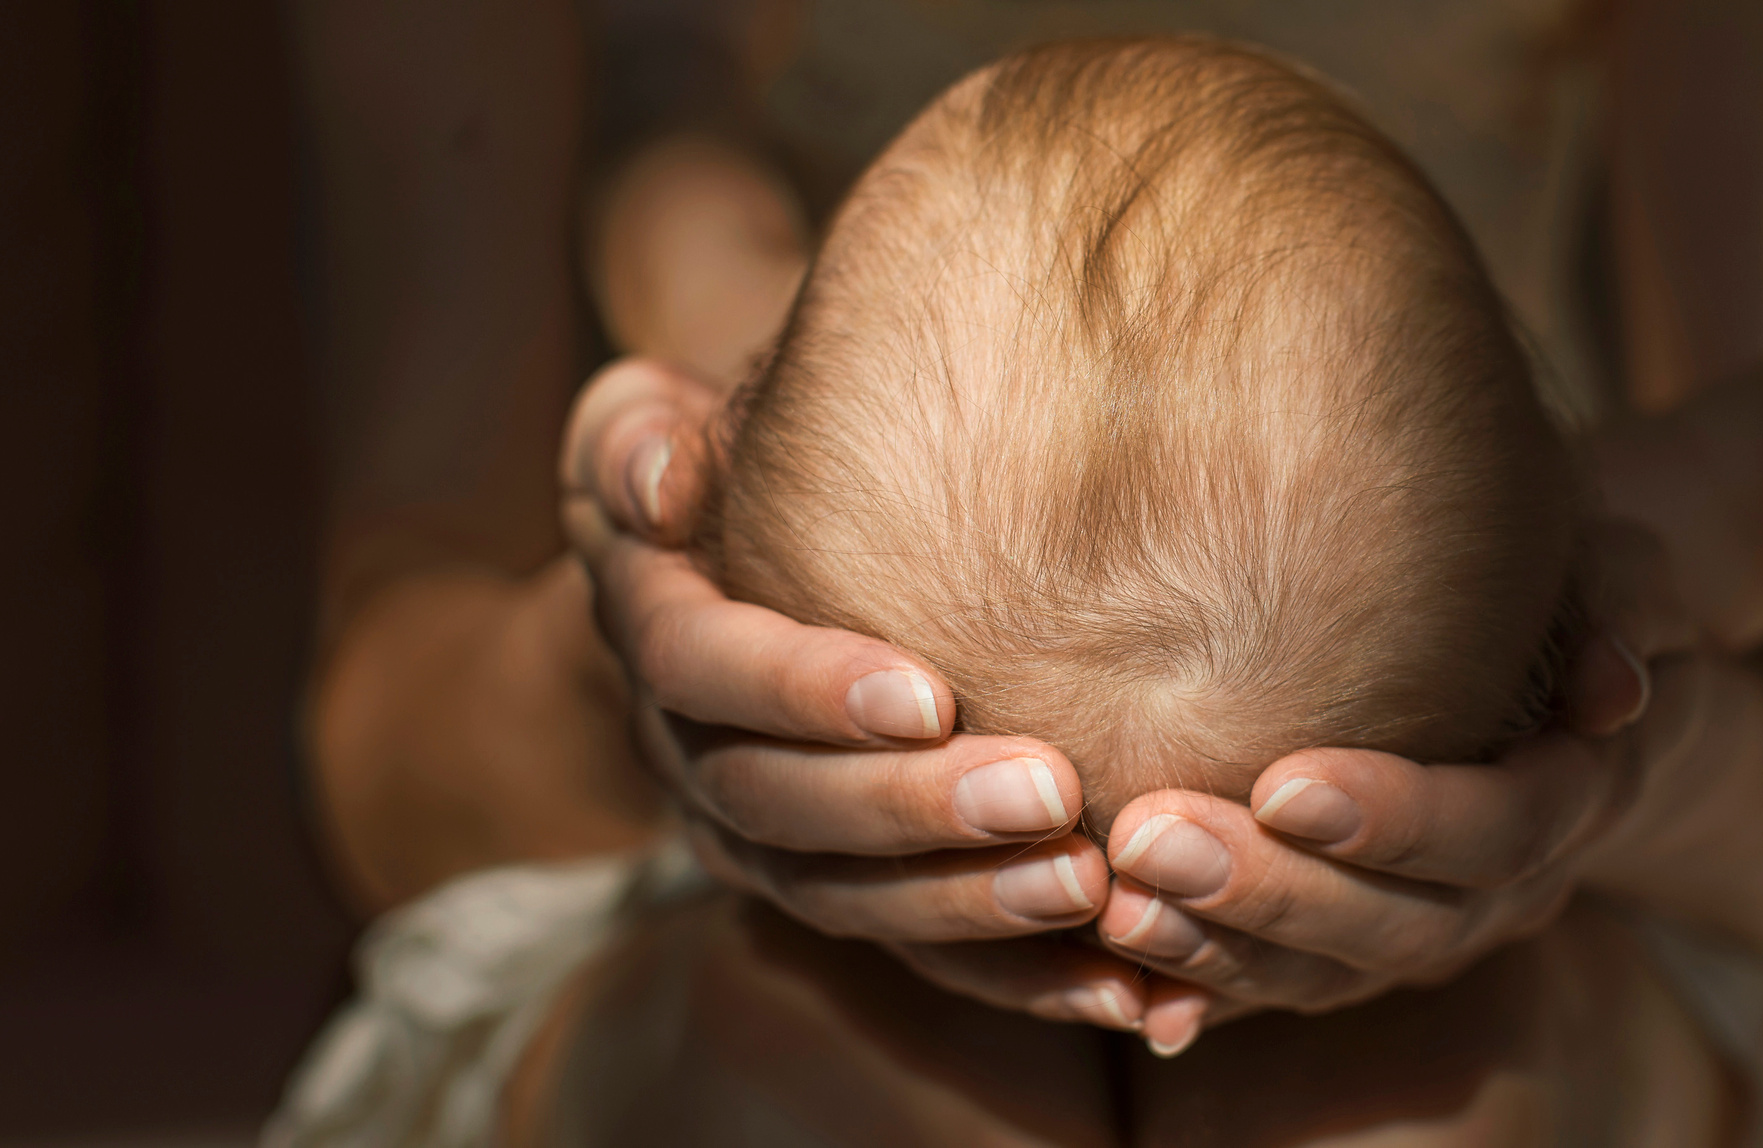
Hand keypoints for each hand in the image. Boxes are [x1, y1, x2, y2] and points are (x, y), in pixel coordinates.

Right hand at [559, 357, 1156, 1030]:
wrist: (725, 558)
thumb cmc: (711, 467)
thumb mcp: (644, 427)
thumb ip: (637, 442)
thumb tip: (655, 482)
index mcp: (653, 633)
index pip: (704, 672)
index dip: (803, 691)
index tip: (927, 694)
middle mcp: (692, 754)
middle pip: (785, 805)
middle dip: (915, 810)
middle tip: (1049, 791)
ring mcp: (762, 840)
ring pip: (848, 898)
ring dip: (969, 903)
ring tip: (1089, 884)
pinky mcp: (841, 892)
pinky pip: (920, 953)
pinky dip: (1019, 979)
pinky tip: (1125, 991)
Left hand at [1092, 525, 1691, 1055]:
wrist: (1569, 686)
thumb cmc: (1575, 594)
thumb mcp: (1619, 573)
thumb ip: (1619, 604)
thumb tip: (1618, 687)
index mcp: (1572, 795)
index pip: (1497, 831)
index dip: (1398, 821)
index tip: (1283, 786)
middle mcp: (1502, 889)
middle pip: (1398, 927)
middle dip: (1272, 894)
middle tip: (1148, 838)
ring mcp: (1427, 930)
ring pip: (1327, 975)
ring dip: (1217, 947)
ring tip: (1114, 900)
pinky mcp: (1352, 950)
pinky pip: (1276, 989)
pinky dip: (1199, 984)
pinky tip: (1109, 962)